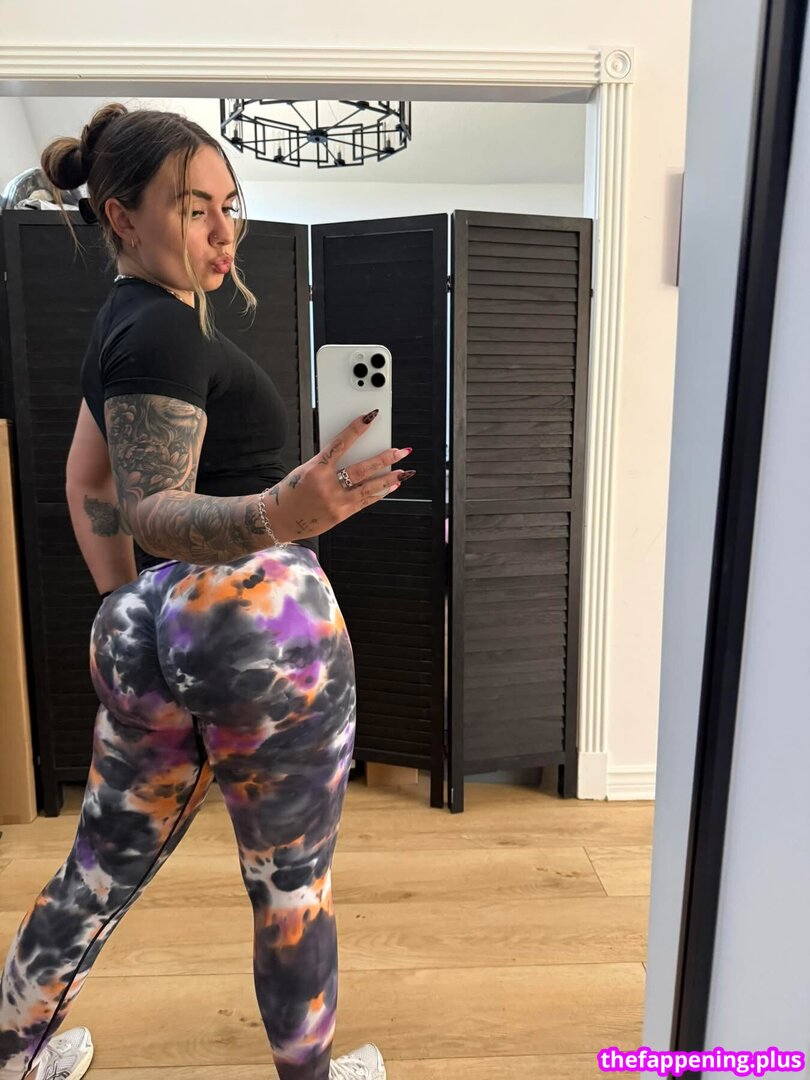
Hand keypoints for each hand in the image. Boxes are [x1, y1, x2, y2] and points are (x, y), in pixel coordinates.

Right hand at [265, 411, 414, 542]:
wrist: (279, 519)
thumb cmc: (292, 491)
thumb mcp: (306, 470)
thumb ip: (328, 463)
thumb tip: (355, 453)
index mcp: (316, 469)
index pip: (340, 443)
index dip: (356, 429)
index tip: (371, 416)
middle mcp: (327, 486)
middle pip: (362, 469)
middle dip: (385, 459)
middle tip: (401, 451)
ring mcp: (336, 502)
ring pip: (369, 488)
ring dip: (389, 479)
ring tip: (404, 471)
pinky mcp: (341, 515)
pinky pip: (365, 502)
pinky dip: (379, 493)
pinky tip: (390, 487)